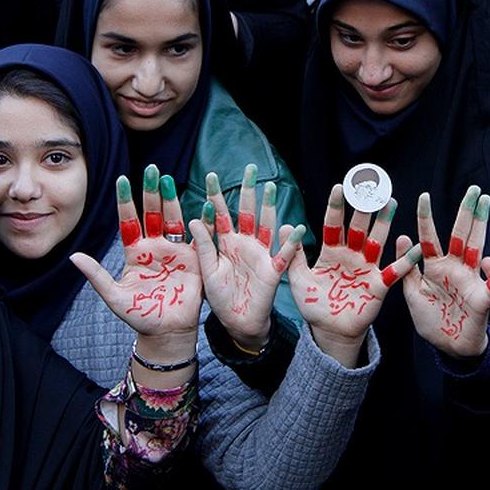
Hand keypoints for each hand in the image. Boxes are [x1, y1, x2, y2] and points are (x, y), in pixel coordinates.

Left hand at [71, 164, 200, 342]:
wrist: (166, 331)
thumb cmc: (139, 315)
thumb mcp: (114, 296)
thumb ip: (96, 275)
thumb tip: (73, 255)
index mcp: (135, 252)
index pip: (129, 220)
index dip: (125, 200)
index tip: (122, 179)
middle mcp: (155, 246)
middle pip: (153, 213)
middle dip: (152, 191)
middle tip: (152, 169)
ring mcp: (176, 251)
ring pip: (174, 219)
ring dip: (172, 199)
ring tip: (170, 180)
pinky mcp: (195, 259)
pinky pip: (199, 237)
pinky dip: (203, 221)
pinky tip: (205, 204)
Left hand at [190, 164, 304, 351]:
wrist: (236, 322)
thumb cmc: (220, 297)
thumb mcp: (207, 270)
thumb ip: (204, 245)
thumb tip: (194, 217)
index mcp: (226, 243)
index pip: (221, 214)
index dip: (216, 196)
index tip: (211, 175)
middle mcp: (245, 244)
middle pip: (247, 212)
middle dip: (248, 191)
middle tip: (249, 168)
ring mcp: (260, 255)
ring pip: (265, 226)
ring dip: (269, 207)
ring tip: (270, 187)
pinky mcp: (272, 271)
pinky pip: (283, 255)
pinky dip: (290, 243)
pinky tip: (295, 228)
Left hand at [288, 184, 420, 366]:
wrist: (329, 330)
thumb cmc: (313, 303)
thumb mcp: (298, 278)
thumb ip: (294, 254)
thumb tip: (284, 226)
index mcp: (331, 251)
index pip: (334, 224)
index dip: (336, 206)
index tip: (339, 186)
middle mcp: (351, 255)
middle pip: (358, 227)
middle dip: (363, 207)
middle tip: (370, 185)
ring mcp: (366, 268)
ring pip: (376, 241)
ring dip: (384, 223)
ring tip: (390, 203)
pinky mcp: (378, 285)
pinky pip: (394, 271)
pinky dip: (405, 260)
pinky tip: (414, 247)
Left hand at [403, 186, 489, 357]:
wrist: (449, 348)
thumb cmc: (431, 320)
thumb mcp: (412, 294)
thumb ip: (407, 267)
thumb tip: (403, 236)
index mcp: (435, 267)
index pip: (430, 237)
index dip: (427, 217)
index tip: (424, 195)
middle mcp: (454, 268)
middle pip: (459, 235)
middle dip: (466, 212)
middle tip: (473, 189)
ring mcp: (469, 280)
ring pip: (476, 247)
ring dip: (481, 226)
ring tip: (487, 203)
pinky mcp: (482, 298)